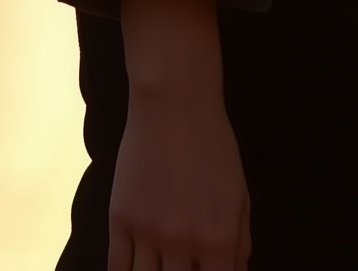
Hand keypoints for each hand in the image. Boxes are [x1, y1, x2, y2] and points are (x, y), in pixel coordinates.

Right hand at [111, 0, 250, 269]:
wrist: (174, 103)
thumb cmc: (214, 147)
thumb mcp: (239, 194)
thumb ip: (239, 242)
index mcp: (218, 240)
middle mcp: (181, 244)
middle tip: (183, 266)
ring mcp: (147, 234)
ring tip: (161, 266)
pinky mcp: (119, 220)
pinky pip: (118, 268)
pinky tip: (135, 270)